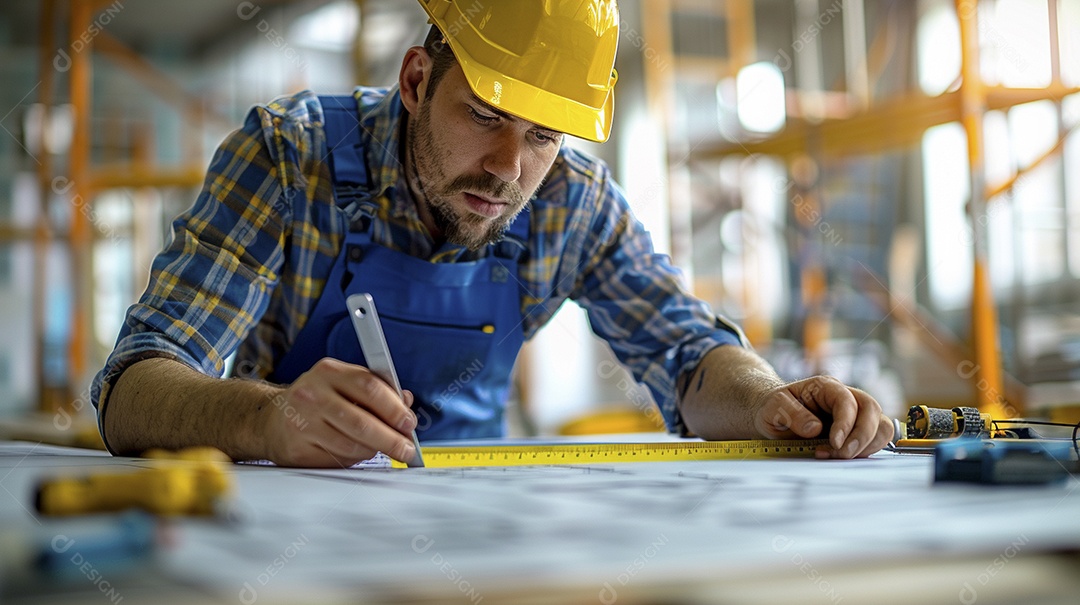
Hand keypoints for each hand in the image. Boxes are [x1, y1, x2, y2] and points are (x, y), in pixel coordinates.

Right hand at [261, 358, 417, 466]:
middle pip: (362, 422)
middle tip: (406, 449)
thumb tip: (406, 402)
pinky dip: (353, 460)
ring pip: (351, 445)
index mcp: (329, 372)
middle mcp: (312, 394)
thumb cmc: (316, 401)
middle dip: (391, 439)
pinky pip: (337, 460)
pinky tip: (354, 453)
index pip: (370, 387)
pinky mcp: (297, 448)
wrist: (271, 419)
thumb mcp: (344, 384)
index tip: (409, 423)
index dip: (394, 408)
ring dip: (373, 451)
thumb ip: (376, 390)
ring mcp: (302, 422)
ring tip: (380, 449)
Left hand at [752, 376, 892, 458]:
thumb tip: (815, 428)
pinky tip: (842, 457)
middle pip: (871, 409)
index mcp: (825, 387)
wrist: (772, 415)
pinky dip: (865, 451)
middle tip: (842, 454)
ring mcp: (853, 414)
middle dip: (862, 435)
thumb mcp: (773, 408)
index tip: (834, 443)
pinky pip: (874, 440)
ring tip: (839, 457)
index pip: (847, 400)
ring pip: (880, 425)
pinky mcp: (855, 431)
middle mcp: (844, 397)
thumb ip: (792, 414)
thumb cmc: (773, 408)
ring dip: (866, 445)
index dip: (845, 423)